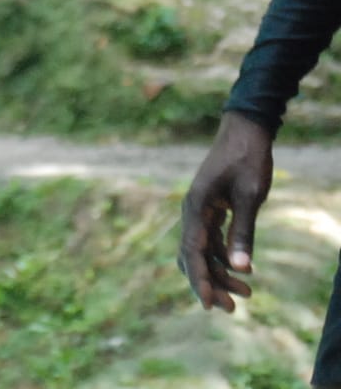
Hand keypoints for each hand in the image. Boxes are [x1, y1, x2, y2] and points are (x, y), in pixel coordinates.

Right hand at [178, 110, 274, 312]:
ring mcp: (199, 211)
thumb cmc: (247, 160)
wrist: (245, 132)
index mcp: (195, 206)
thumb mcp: (250, 196)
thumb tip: (241, 268)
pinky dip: (223, 259)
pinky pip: (210, 242)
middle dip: (208, 284)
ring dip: (218, 274)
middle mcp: (192, 211)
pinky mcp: (210, 210)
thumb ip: (243, 232)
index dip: (200, 280)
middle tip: (230, 309)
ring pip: (202, 252)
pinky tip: (242, 271)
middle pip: (192, 256)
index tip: (209, 304)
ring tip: (245, 295)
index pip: (192, 251)